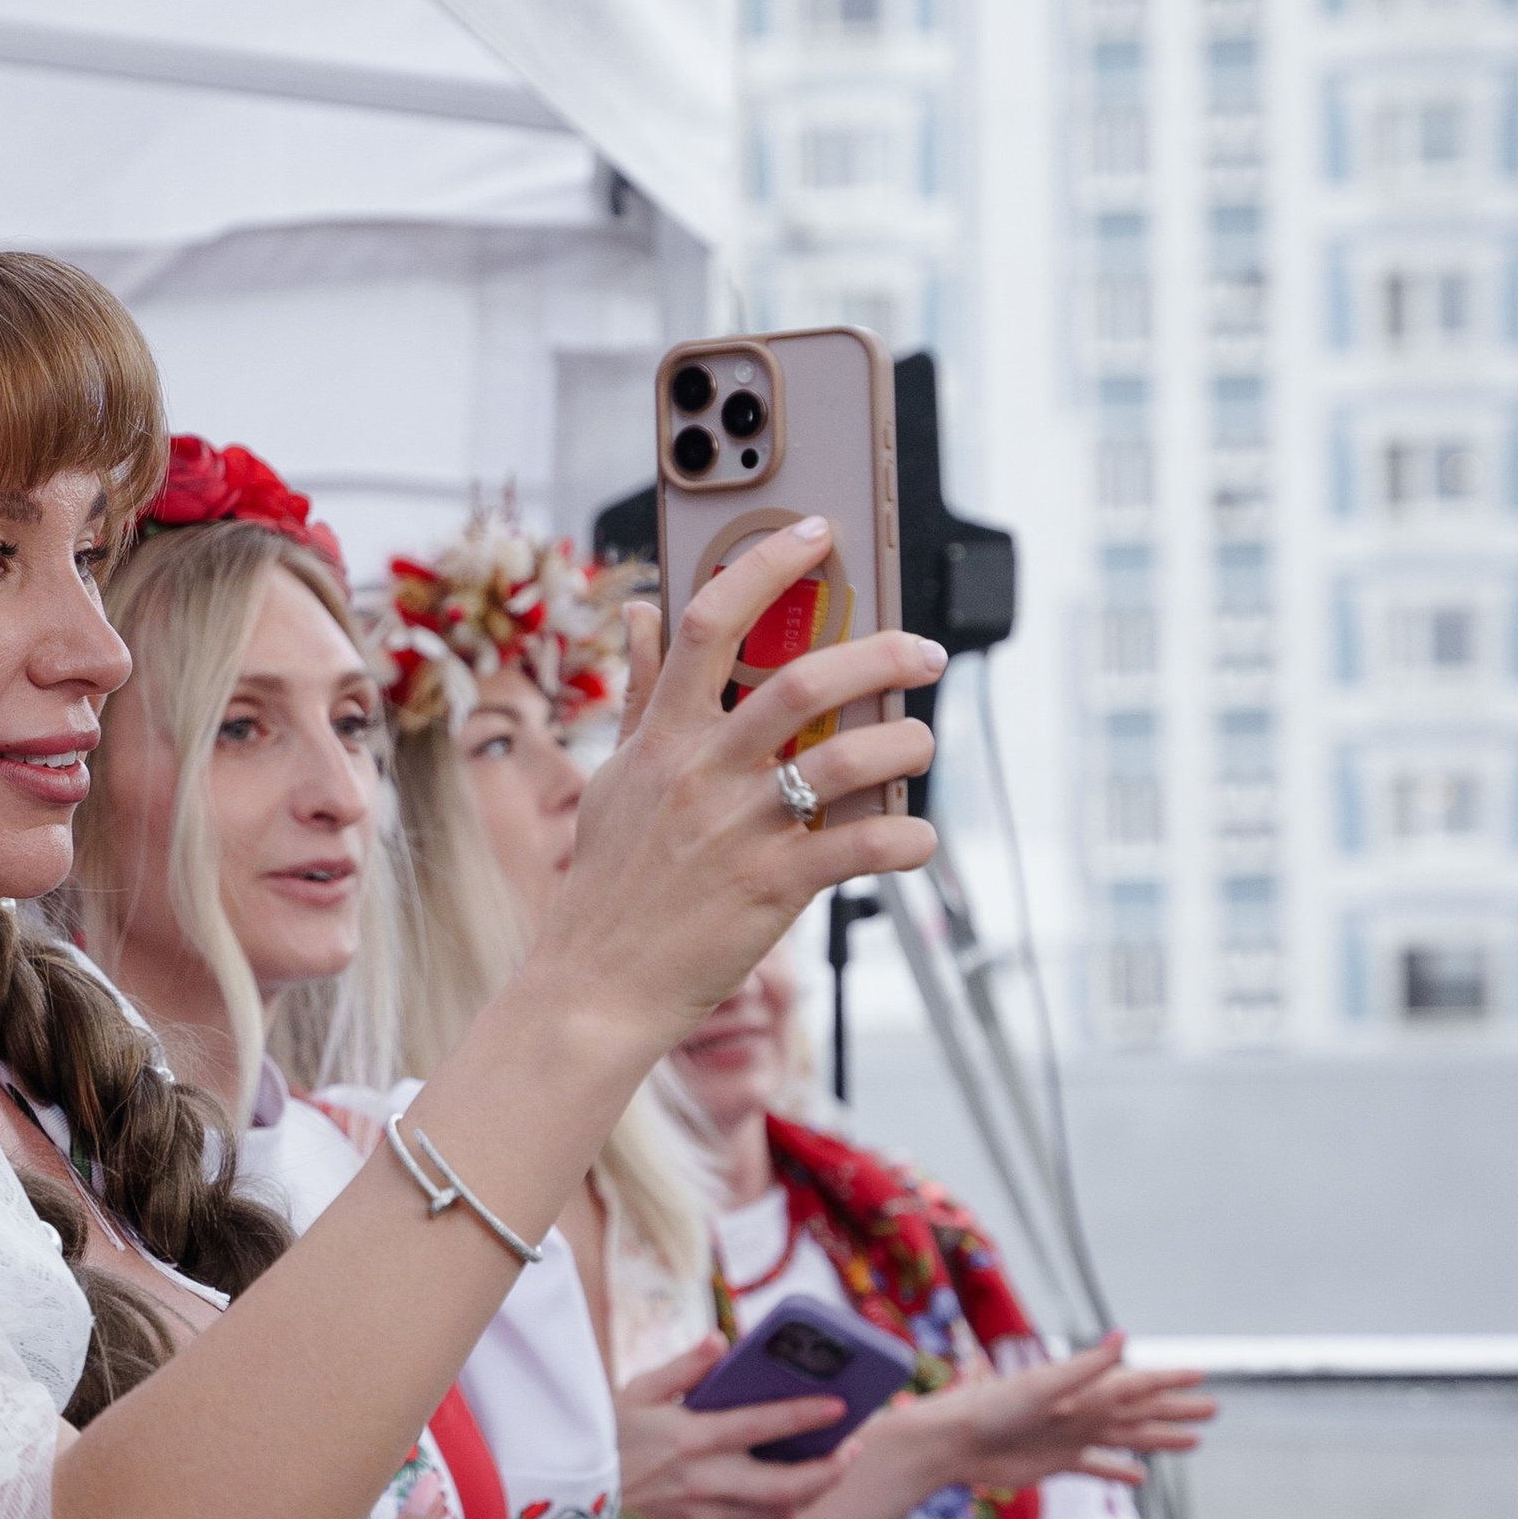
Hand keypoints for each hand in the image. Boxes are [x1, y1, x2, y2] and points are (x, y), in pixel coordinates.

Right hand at [549, 527, 942, 1048]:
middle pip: (803, 681)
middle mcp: (703, 773)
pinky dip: (905, 840)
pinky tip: (917, 839)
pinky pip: (859, 850)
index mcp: (664, 737)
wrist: (594, 985)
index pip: (708, 622)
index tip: (815, 533)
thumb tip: (644, 611)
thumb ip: (641, 695)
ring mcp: (739, 830)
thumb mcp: (615, 777)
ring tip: (919, 742)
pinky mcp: (770, 889)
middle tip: (924, 649)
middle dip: (881, 652)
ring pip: (847, 761)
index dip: (765, 565)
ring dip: (904, 742)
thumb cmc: (609, 883)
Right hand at [616, 1331, 854, 1518]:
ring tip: (834, 1465)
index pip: (764, 1426)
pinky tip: (791, 1483)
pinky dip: (778, 1503)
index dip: (807, 1415)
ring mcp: (703, 1515)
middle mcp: (704, 1482)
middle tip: (854, 1448)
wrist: (570, 1498)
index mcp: (691, 1440)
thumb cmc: (605, 1435)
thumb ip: (684, 1368)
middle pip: (787, 1486)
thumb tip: (722, 1342)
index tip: (841, 1406)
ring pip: (777, 1510)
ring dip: (813, 1490)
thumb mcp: (635, 1392)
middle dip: (831, 1469)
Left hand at [869, 1335, 1214, 1499]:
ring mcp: (1071, 1437)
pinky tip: (1140, 1478)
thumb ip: (1086, 1367)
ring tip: (1194, 1441)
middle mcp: (1082, 1410)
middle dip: (1176, 1409)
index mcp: (1083, 1389)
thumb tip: (1124, 1336)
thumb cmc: (992, 1408)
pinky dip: (1118, 1471)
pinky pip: (1096, 1468)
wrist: (953, 1442)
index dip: (1170, 1379)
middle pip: (1140, 1410)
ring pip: (1126, 1437)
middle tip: (1214, 1408)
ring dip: (1158, 1438)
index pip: (1138, 1383)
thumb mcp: (1044, 1385)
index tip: (1203, 1374)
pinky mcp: (1055, 1464)